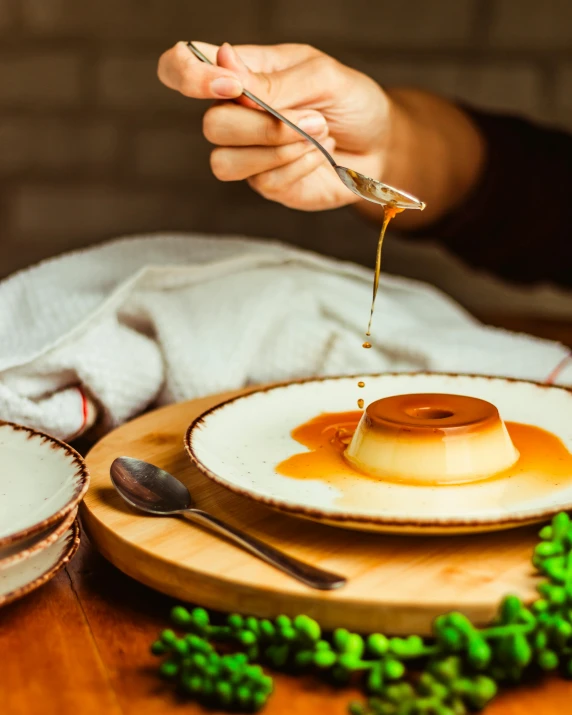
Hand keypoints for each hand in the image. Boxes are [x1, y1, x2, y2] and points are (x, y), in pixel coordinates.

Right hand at [158, 41, 390, 210]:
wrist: (381, 145)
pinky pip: (262, 182)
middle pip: (210, 126)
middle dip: (261, 125)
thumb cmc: (351, 101)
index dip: (188, 77)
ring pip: (225, 161)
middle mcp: (234, 113)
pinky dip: (295, 167)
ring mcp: (247, 153)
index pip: (180, 67)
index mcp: (239, 72)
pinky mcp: (265, 184)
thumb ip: (273, 80)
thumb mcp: (321, 76)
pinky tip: (317, 156)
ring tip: (318, 135)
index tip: (229, 86)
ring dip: (278, 149)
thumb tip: (224, 62)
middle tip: (312, 116)